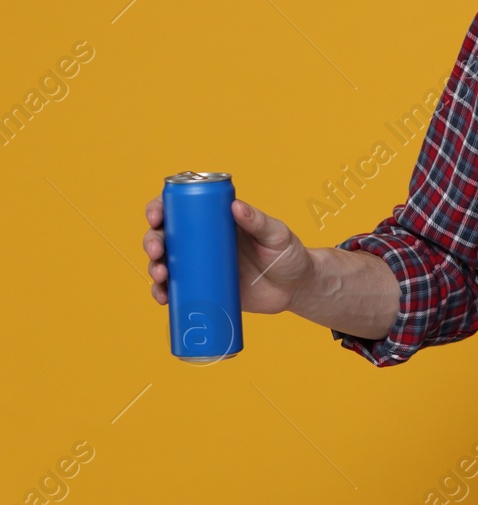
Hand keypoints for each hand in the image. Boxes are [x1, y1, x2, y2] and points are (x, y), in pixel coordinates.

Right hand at [142, 196, 315, 313]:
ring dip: (153, 268)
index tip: (157, 216)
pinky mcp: (204, 290)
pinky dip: (163, 293)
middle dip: (152, 241)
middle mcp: (202, 241)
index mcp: (216, 221)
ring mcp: (200, 266)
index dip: (160, 209)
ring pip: (165, 263)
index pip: (180, 208)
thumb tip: (236, 206)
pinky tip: (162, 298)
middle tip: (157, 251)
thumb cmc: (289, 255)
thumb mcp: (277, 235)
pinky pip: (176, 291)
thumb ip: (260, 222)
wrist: (297, 288)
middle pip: (165, 236)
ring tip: (161, 275)